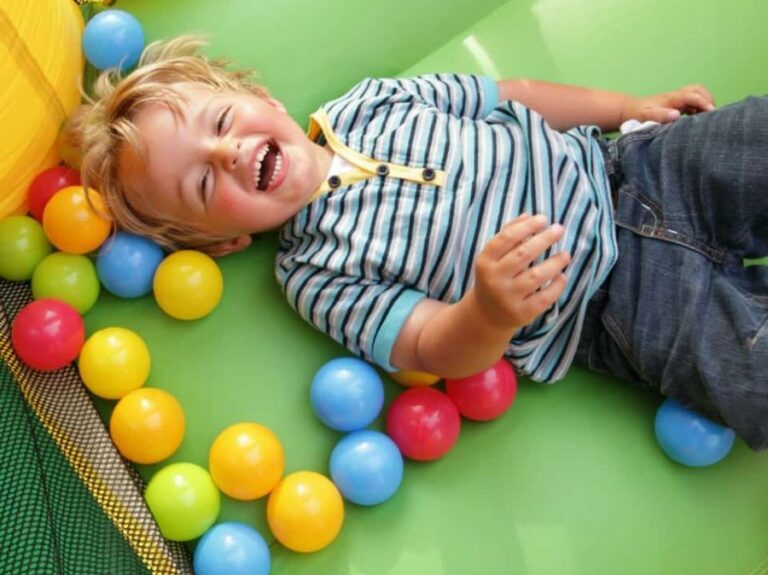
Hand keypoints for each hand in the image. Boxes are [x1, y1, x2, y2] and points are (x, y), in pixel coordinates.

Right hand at [468, 214, 570, 330]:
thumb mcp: (493, 257)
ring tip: (566, 254)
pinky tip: (562, 276)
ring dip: (555, 262)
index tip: (544, 219)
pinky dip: (556, 286)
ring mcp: (508, 297)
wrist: (487, 315)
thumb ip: (509, 234)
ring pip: (536, 276)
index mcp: (485, 261)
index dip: (527, 226)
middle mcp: (494, 279)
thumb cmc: (495, 277)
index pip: (506, 238)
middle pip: (523, 254)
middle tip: (559, 229)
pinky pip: (544, 298)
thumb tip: (530, 215)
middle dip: (544, 239)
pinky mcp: (521, 313)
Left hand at [622, 84, 714, 123]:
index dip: (703, 102)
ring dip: (704, 103)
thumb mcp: (646, 116)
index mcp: (671, 98)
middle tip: (712, 114)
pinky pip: (692, 102)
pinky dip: (699, 108)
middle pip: (698, 90)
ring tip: (706, 118)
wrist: (629, 110)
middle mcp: (676, 96)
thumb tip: (676, 114)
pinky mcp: (676, 104)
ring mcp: (676, 99)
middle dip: (708, 99)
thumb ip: (660, 115)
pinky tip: (697, 120)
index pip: (692, 95)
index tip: (711, 111)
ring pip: (697, 95)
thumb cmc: (637, 115)